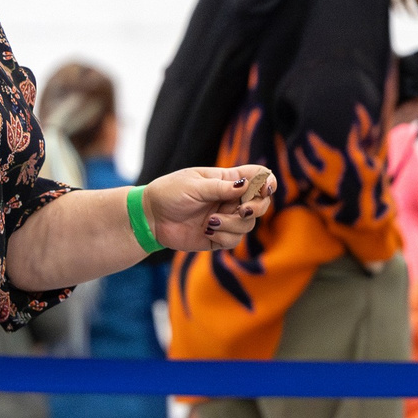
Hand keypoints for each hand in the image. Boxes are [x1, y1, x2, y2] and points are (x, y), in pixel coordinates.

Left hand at [144, 165, 274, 251]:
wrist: (150, 217)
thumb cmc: (170, 193)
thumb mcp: (195, 185)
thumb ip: (221, 187)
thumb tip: (246, 185)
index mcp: (228, 180)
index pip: (257, 177)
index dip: (267, 181)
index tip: (265, 188)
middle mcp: (231, 199)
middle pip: (260, 204)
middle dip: (255, 208)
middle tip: (242, 210)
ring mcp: (226, 219)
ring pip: (248, 224)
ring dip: (232, 224)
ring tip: (210, 222)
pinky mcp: (219, 237)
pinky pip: (235, 240)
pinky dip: (224, 236)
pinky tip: (207, 231)